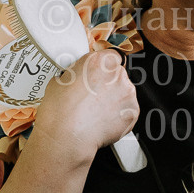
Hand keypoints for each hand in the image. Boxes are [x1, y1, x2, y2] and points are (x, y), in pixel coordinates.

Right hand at [30, 45, 139, 169]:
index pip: (110, 56)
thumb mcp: (60, 80)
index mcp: (99, 61)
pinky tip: (103, 120)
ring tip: (96, 111)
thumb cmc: (60, 111)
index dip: (104, 67)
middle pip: (118, 74)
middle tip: (93, 97)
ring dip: (114, 99)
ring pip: (124, 92)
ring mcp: (127, 92)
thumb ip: (77, 73)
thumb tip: (78, 76)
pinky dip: (119, 115)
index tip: (99, 74)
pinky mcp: (133, 111)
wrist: (67, 136)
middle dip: (108, 84)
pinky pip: (128, 110)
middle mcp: (116, 74)